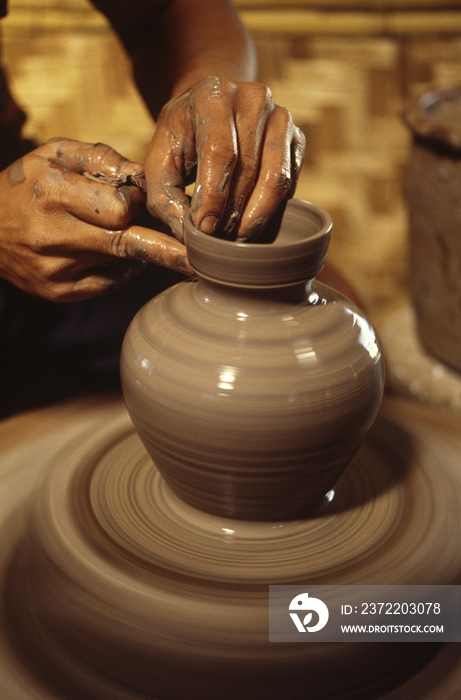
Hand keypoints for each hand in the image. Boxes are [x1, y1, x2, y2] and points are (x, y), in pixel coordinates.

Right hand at [0, 139, 191, 301]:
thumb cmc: (26, 184)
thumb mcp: (56, 153)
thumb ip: (102, 158)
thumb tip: (144, 178)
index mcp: (54, 194)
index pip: (120, 209)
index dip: (138, 204)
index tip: (140, 199)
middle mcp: (54, 236)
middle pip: (128, 245)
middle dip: (169, 249)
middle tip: (202, 257)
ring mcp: (56, 270)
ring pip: (122, 266)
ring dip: (140, 253)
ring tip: (134, 235)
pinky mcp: (59, 292)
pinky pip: (110, 285)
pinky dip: (123, 270)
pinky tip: (116, 254)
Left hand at [144, 76, 304, 241]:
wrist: (208, 110)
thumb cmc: (180, 138)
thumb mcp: (158, 162)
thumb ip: (164, 199)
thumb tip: (190, 234)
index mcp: (213, 96)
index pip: (220, 153)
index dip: (214, 197)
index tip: (205, 229)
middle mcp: (253, 99)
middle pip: (250, 169)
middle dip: (234, 213)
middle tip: (220, 241)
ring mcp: (280, 117)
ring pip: (277, 179)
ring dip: (257, 216)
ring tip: (237, 238)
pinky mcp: (296, 138)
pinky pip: (290, 182)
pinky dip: (272, 209)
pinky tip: (251, 222)